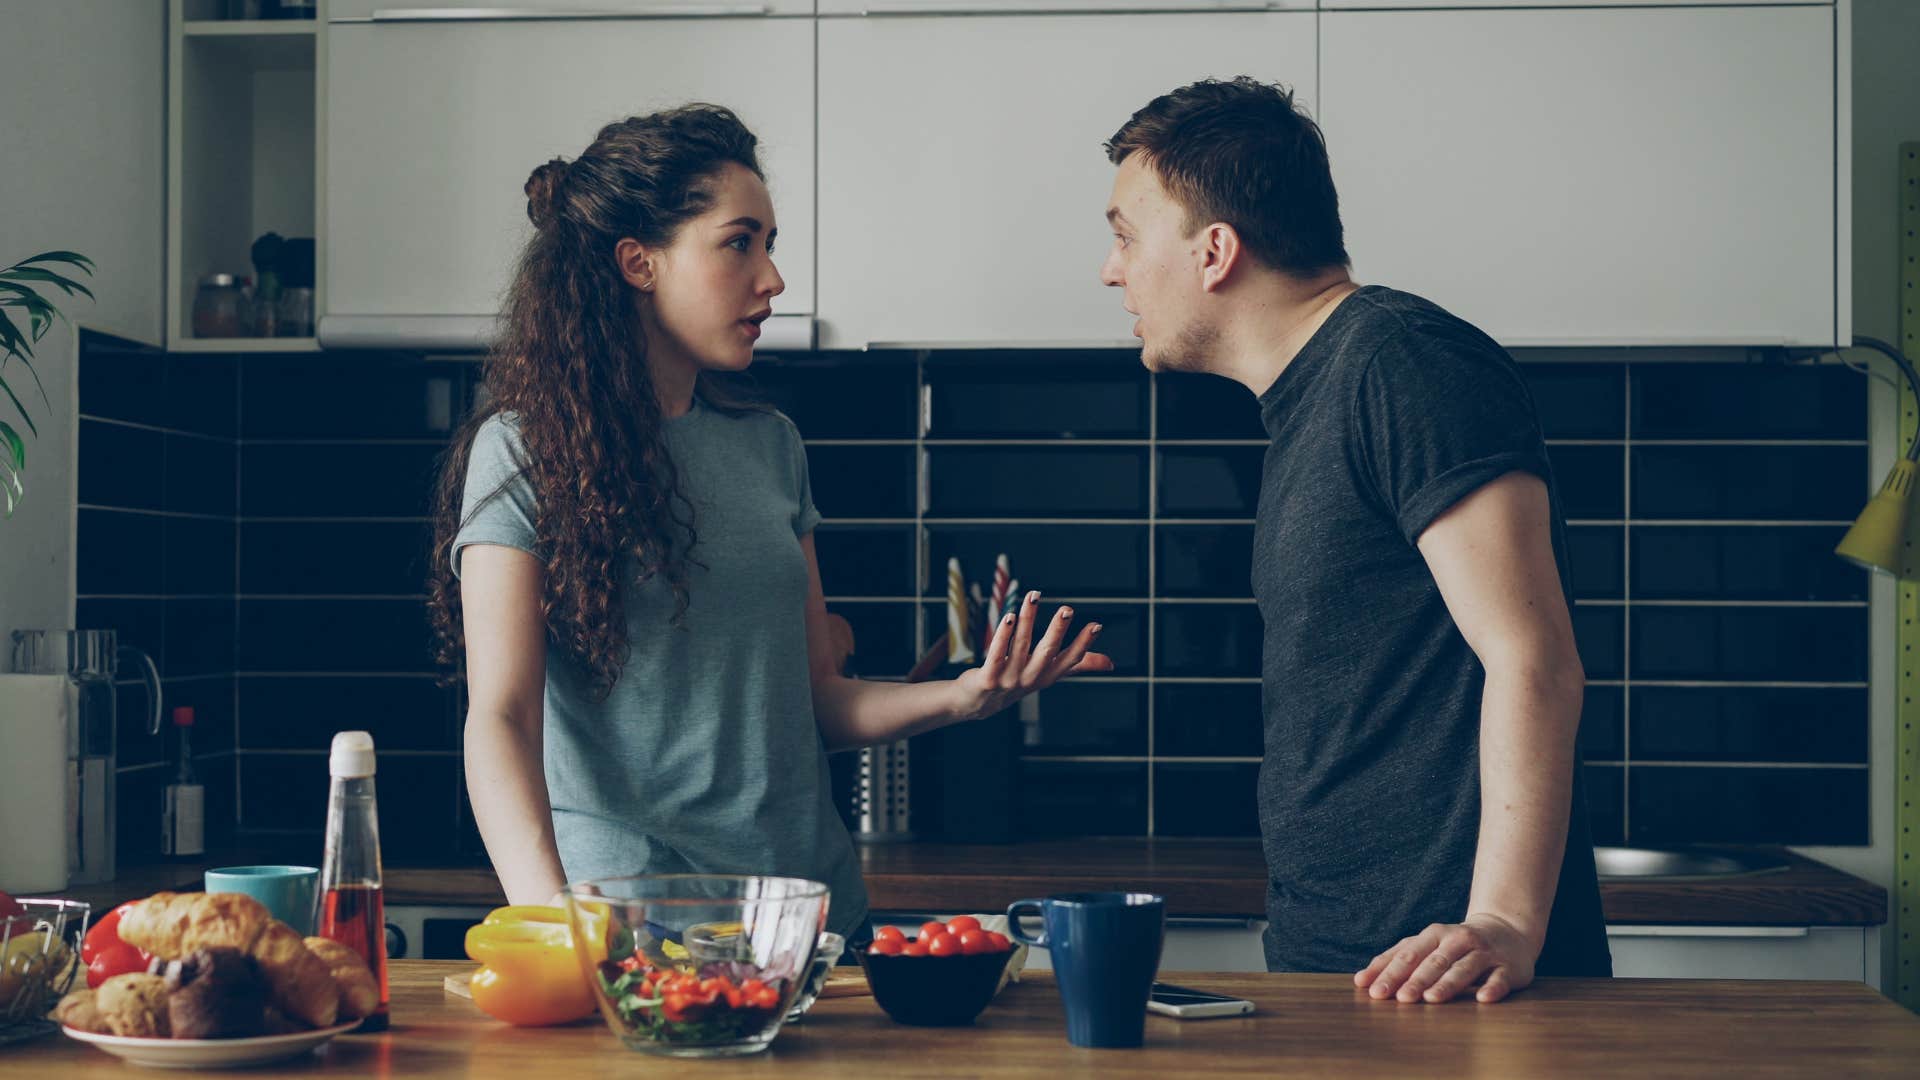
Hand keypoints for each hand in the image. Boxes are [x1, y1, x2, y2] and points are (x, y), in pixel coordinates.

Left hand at [949, 591, 1112, 722]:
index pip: (1070, 660)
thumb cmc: (1017, 682)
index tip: (1096, 625)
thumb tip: (1110, 663)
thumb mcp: (1049, 674)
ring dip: (1028, 620)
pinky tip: (1009, 616)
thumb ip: (1077, 665)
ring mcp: (1009, 679)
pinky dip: (1003, 635)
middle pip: (1047, 652)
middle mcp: (1031, 678)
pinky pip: (996, 654)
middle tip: (1067, 609)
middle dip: (1057, 630)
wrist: (980, 702)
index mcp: (1047, 675)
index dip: (1083, 644)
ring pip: (1020, 645)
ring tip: (1034, 597)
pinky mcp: (988, 678)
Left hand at [1353, 913, 1537, 1003]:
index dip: (1390, 972)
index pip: (1408, 954)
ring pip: (1463, 968)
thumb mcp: (1426, 946)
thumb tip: (1360, 981)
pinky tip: (1482, 998)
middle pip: (1433, 961)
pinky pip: (1499, 978)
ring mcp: (1484, 953)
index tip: (1374, 991)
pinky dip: (1491, 988)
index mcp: (1434, 935)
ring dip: (1447, 983)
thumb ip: (1396, 960)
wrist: (1506, 930)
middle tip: (1400, 999)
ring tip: (1431, 998)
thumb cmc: (1454, 944)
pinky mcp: (1508, 967)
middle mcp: (1457, 940)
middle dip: (1416, 980)